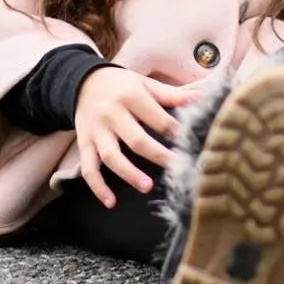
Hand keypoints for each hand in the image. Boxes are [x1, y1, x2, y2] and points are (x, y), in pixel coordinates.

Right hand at [73, 67, 203, 206]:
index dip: (175, 131)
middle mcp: (112, 114)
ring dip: (128, 173)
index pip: (157, 118)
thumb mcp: (145, 83)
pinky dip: (97, 186)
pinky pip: (88, 168)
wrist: (82, 81)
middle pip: (135, 139)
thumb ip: (171, 94)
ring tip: (147, 187)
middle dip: (157, 155)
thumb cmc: (122, 84)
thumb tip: (201, 97)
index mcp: (131, 96)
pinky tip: (110, 202)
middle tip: (177, 167)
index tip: (191, 143)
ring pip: (111, 156)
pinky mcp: (84, 144)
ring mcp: (96, 131)